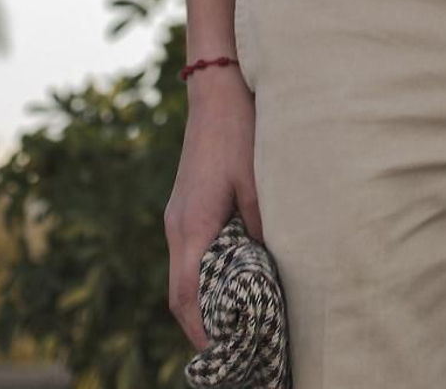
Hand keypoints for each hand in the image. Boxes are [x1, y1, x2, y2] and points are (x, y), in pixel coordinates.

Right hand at [164, 71, 262, 349]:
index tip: (223, 354)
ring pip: (181, 277)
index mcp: (193, 227)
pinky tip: (226, 282)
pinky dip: (201, 279)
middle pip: (179, 294)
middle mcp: (177, 227)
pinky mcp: (183, 207)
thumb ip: (261, 227)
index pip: (188, 296)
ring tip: (230, 326)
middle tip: (230, 350)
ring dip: (199, 304)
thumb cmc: (240, 133)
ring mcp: (177, 217)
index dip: (203, 331)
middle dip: (199, 327)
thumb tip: (268, 266)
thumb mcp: (258, 182)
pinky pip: (186, 256)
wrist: (216, 91)